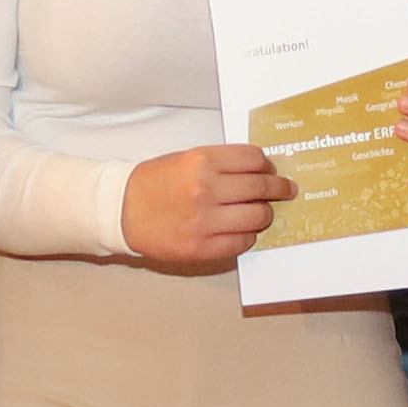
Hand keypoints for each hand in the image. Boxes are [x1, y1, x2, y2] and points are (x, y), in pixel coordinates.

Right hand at [121, 141, 294, 274]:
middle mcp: (206, 189)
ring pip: (258, 216)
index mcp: (202, 161)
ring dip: (265, 214)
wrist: (121, 210)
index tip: (272, 169)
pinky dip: (248, 235)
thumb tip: (260, 170)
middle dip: (278, 188)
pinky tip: (243, 229)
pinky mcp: (202, 247)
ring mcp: (205, 221)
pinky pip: (242, 242)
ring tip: (262, 212)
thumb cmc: (154, 183)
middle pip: (262, 187)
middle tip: (285, 190)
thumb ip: (221, 163)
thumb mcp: (186, 159)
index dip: (268, 165)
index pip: (254, 160)